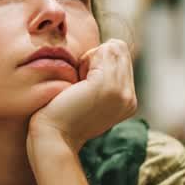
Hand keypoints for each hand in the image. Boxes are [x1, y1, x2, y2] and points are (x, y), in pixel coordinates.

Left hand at [28, 39, 136, 154]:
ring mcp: (122, 92)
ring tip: (79, 84)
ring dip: (90, 60)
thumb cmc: (62, 115)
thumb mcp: (90, 97)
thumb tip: (108, 46)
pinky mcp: (108, 86)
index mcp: (129, 102)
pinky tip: (76, 84)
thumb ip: (103, 78)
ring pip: (113, 48)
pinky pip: (102, 51)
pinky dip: (85, 61)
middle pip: (120, 49)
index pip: (123, 58)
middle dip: (96, 58)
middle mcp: (131, 98)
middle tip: (80, 83)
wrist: (53, 137)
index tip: (84, 86)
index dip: (99, 62)